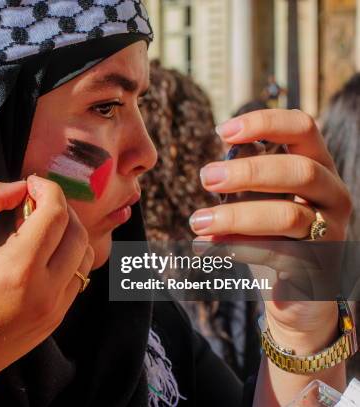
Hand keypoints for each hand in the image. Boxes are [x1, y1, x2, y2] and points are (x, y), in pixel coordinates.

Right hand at [0, 175, 93, 377]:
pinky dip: (68, 257)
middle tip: (34, 203)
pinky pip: (78, 278)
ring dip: (69, 232)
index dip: (47, 188)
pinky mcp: (56, 320)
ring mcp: (56, 309)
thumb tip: (18, 188)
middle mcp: (47, 291)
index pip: (55, 213)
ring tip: (40, 228)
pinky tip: (42, 254)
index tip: (30, 183)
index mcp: (19, 268)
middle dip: (60, 208)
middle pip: (77, 232)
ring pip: (85, 256)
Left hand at [191, 109, 351, 352]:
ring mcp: (331, 232)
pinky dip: (238, 247)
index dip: (265, 123)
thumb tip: (222, 150)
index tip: (223, 131)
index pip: (304, 129)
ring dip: (235, 216)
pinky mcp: (319, 268)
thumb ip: (247, 175)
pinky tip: (207, 246)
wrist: (298, 293)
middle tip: (206, 177)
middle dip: (248, 171)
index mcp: (319, 167)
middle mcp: (333, 195)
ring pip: (287, 216)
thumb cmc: (274, 235)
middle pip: (300, 171)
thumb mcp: (260, 199)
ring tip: (198, 221)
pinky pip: (278, 253)